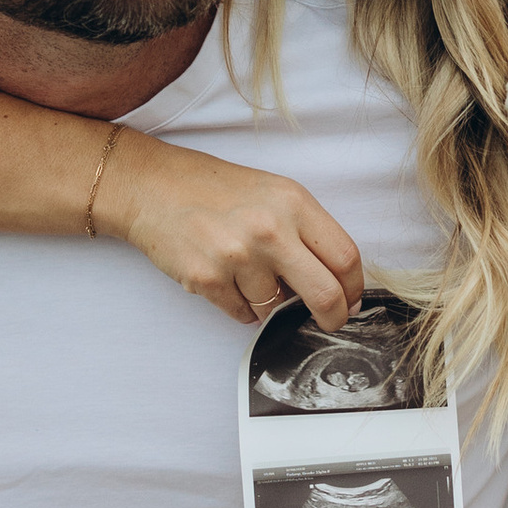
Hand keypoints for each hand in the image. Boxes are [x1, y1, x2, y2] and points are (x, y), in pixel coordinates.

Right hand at [105, 131, 365, 331]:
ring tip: (246, 272)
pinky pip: (242, 314)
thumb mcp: (272, 193)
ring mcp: (237, 256)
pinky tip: (226, 278)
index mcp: (293, 203)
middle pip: (325, 293)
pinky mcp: (207, 279)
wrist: (152, 186)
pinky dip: (240, 306)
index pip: (345, 257)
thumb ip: (306, 230)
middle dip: (332, 316)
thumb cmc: (214, 189)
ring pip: (275, 308)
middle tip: (329, 321)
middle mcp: (269, 229)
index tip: (351, 298)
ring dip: (268, 303)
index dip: (354, 287)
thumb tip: (336, 281)